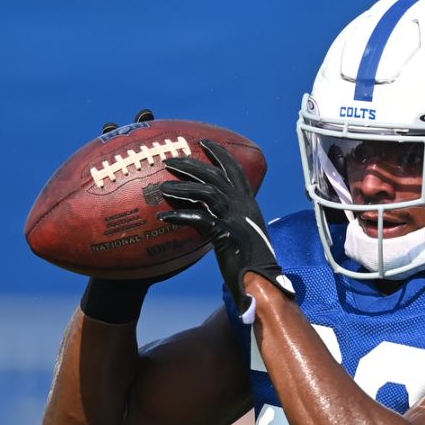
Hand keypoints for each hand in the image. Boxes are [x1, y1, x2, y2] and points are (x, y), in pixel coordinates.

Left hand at [158, 140, 293, 317]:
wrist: (262, 282)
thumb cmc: (250, 262)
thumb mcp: (241, 234)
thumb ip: (227, 220)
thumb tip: (205, 214)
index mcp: (249, 205)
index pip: (236, 171)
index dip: (221, 155)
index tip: (204, 142)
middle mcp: (244, 207)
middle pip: (216, 176)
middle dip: (193, 164)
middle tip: (172, 160)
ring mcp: (237, 219)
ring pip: (207, 192)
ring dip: (182, 187)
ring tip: (162, 187)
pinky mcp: (227, 235)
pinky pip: (200, 219)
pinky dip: (181, 215)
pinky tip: (165, 217)